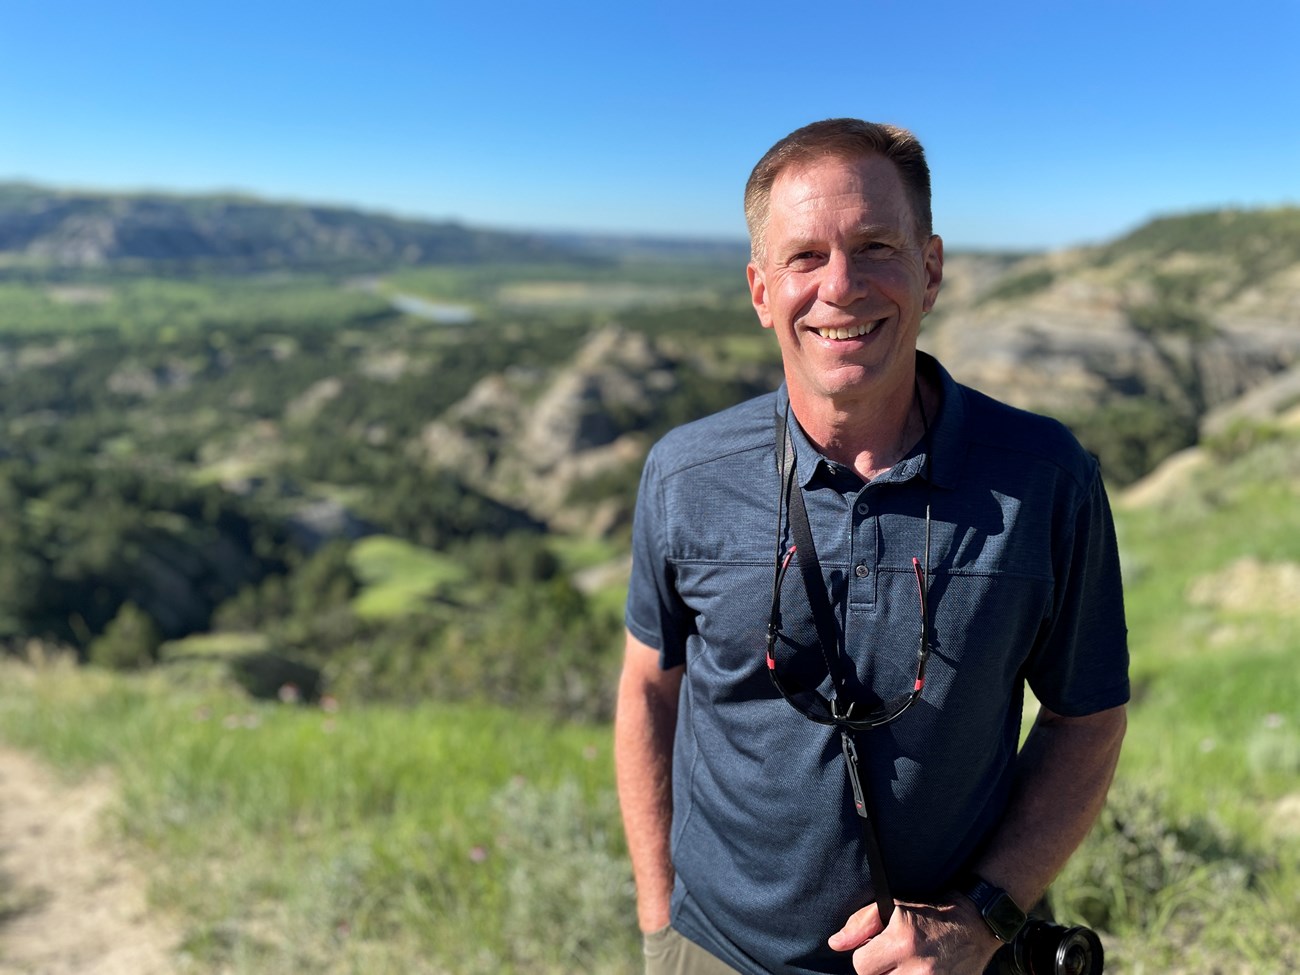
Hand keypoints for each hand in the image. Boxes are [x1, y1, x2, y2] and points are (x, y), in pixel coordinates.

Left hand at [828, 895, 1001, 974]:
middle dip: (879, 971)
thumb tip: (835, 944)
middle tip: (892, 960)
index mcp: (902, 940)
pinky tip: (912, 972)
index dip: (865, 957)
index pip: (861, 965)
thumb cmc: (929, 915)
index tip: (877, 950)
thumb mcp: (894, 907)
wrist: (974, 926)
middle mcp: (918, 967)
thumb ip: (861, 924)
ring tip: (903, 967)